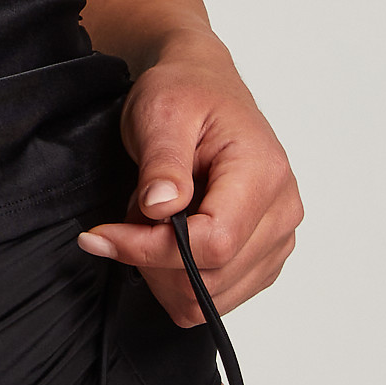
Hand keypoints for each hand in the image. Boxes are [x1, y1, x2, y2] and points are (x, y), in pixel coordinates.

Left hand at [77, 40, 300, 327]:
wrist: (203, 86)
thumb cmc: (186, 93)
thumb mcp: (162, 112)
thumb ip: (163, 162)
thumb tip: (161, 208)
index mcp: (264, 174)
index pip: (214, 244)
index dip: (152, 250)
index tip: (104, 234)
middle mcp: (281, 212)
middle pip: (212, 279)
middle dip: (152, 259)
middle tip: (127, 215)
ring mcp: (276, 239)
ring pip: (211, 298)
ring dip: (164, 270)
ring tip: (152, 219)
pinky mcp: (262, 257)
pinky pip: (216, 297)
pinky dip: (178, 277)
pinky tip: (168, 235)